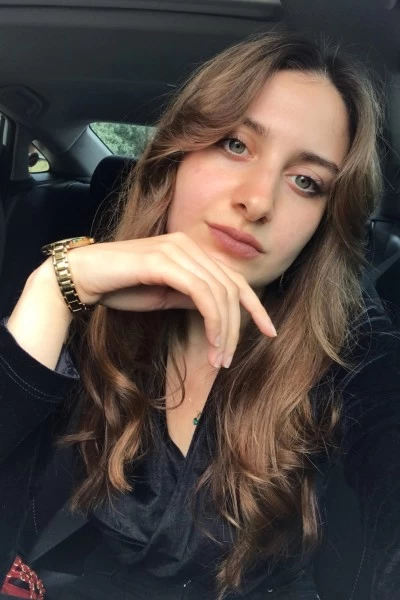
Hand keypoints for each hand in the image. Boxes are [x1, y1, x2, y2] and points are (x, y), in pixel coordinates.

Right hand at [68, 232, 276, 367]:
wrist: (83, 277)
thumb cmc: (120, 286)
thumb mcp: (165, 295)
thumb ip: (192, 297)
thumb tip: (218, 312)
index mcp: (191, 250)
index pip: (234, 278)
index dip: (256, 306)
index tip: (270, 331)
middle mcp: (188, 245)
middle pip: (232, 288)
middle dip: (238, 327)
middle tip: (228, 360)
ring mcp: (177, 250)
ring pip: (220, 292)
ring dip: (225, 331)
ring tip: (219, 360)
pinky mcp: (164, 260)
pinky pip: (202, 292)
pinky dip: (213, 321)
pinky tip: (212, 343)